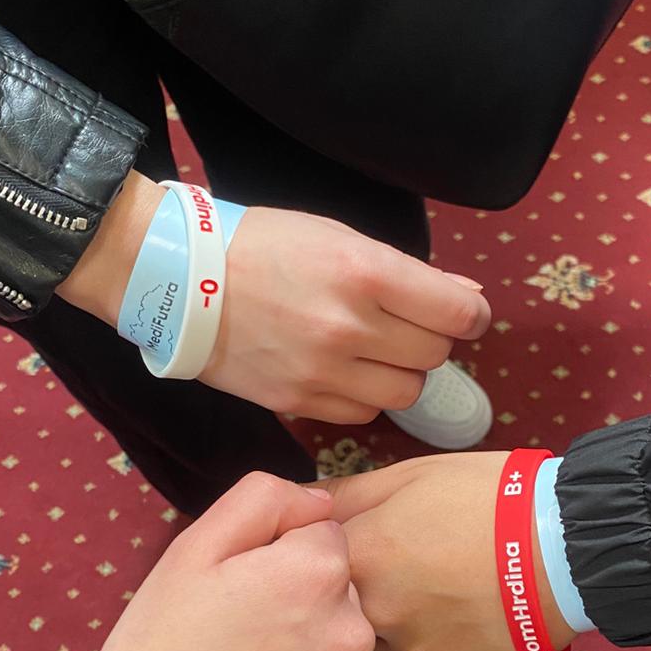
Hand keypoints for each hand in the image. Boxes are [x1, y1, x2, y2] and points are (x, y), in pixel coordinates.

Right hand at [15, 472, 373, 650]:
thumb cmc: (160, 648)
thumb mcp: (192, 549)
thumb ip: (263, 501)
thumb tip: (320, 503)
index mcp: (320, 571)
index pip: (323, 536)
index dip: (277, 557)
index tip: (238, 589)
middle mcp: (355, 630)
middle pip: (339, 594)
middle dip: (299, 603)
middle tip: (237, 637)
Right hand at [61, 175, 490, 420]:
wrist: (180, 280)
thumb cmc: (264, 246)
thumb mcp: (339, 238)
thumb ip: (407, 274)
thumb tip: (467, 299)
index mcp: (365, 273)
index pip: (458, 313)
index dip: (470, 314)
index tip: (462, 313)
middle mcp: (350, 327)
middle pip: (435, 355)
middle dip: (429, 340)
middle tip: (402, 324)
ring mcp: (324, 371)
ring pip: (404, 392)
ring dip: (400, 373)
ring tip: (372, 350)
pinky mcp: (300, 402)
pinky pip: (363, 412)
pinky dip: (364, 395)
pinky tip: (342, 370)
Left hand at [323, 452, 573, 650]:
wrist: (568, 542)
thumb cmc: (489, 497)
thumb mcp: (410, 476)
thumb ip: (343, 495)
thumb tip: (297, 506)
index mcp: (358, 558)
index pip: (307, 573)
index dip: (332, 564)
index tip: (359, 555)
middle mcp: (374, 616)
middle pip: (340, 622)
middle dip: (361, 605)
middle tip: (405, 580)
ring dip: (396, 640)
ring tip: (438, 606)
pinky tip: (461, 635)